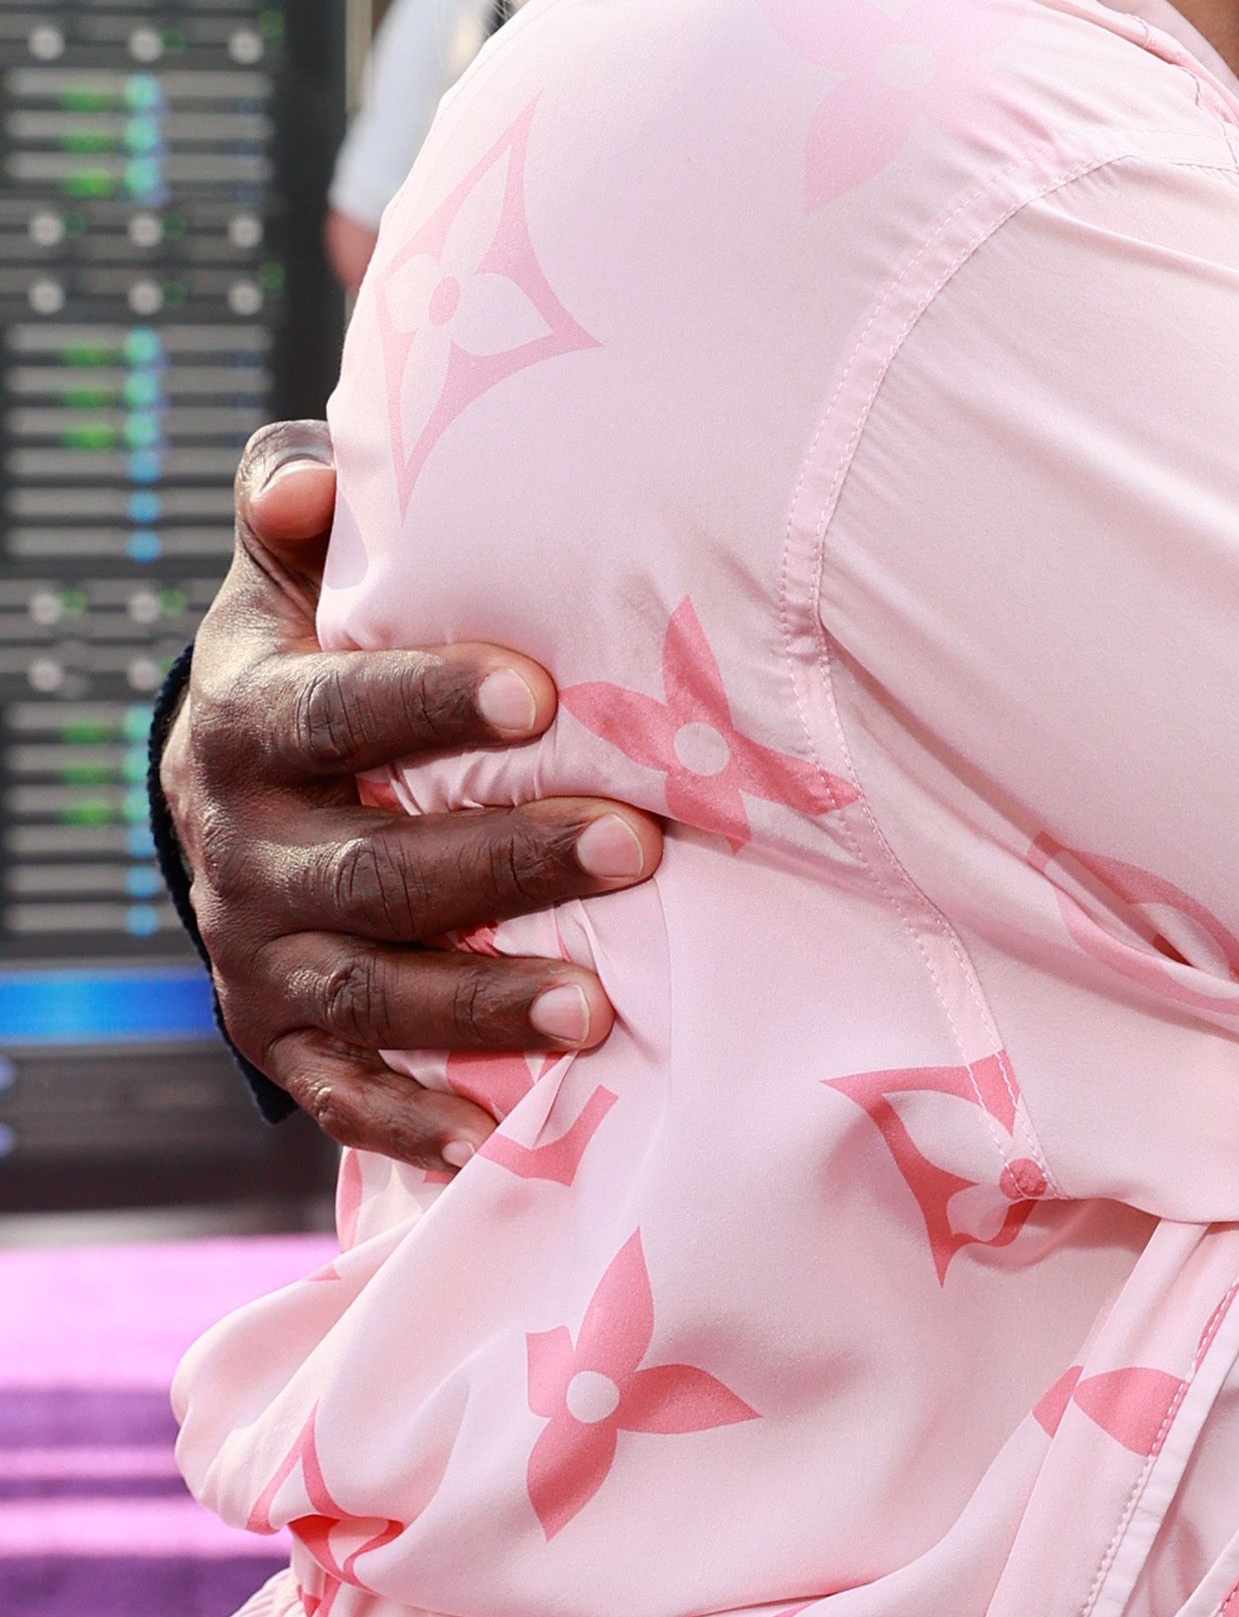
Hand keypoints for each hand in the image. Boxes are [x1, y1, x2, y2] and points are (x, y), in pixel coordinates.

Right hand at [162, 424, 667, 1166]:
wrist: (225, 804)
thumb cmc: (305, 674)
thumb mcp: (286, 591)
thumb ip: (296, 517)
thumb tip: (308, 475)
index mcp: (248, 727)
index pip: (336, 713)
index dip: (428, 702)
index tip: (539, 690)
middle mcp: (243, 852)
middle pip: (371, 870)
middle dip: (505, 862)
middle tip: (635, 843)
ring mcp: (259, 958)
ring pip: (368, 993)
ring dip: (480, 1004)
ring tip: (597, 1007)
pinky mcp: (279, 1042)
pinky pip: (341, 1098)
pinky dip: (415, 1125)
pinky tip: (504, 1141)